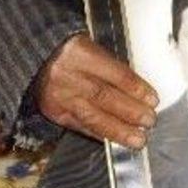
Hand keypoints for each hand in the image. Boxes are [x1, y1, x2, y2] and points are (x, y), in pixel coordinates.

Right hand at [37, 34, 158, 148]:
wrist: (35, 60)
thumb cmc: (70, 51)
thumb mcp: (91, 47)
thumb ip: (112, 67)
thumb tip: (139, 91)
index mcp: (80, 53)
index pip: (115, 74)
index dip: (136, 88)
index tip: (153, 99)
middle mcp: (68, 76)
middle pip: (104, 96)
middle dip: (130, 111)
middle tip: (149, 120)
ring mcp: (60, 97)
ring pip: (93, 117)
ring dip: (118, 130)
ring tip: (138, 139)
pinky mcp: (55, 113)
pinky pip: (81, 126)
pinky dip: (101, 134)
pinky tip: (116, 140)